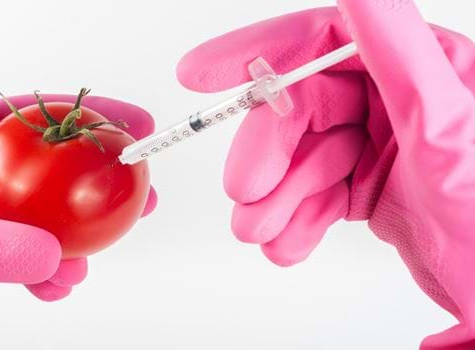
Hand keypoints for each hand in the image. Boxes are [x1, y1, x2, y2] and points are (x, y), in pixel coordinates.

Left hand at [0, 93, 156, 348]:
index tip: (127, 124)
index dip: (81, 114)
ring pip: (37, 220)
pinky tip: (54, 285)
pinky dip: (45, 273)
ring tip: (88, 258)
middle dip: (91, 180)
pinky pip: (20, 262)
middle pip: (44, 169)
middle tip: (134, 193)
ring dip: (70, 237)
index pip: (26, 118)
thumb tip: (48, 251)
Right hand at [177, 2, 474, 347]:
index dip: (259, 55)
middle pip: (303, 110)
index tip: (203, 73)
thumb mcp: (444, 127)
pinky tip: (291, 242)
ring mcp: (381, 144)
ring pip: (302, 155)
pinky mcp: (370, 184)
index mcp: (423, 68)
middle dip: (268, 156)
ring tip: (263, 230)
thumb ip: (396, 51)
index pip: (323, 41)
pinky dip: (295, 218)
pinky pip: (315, 191)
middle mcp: (398, 100)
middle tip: (245, 192)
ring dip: (275, 197)